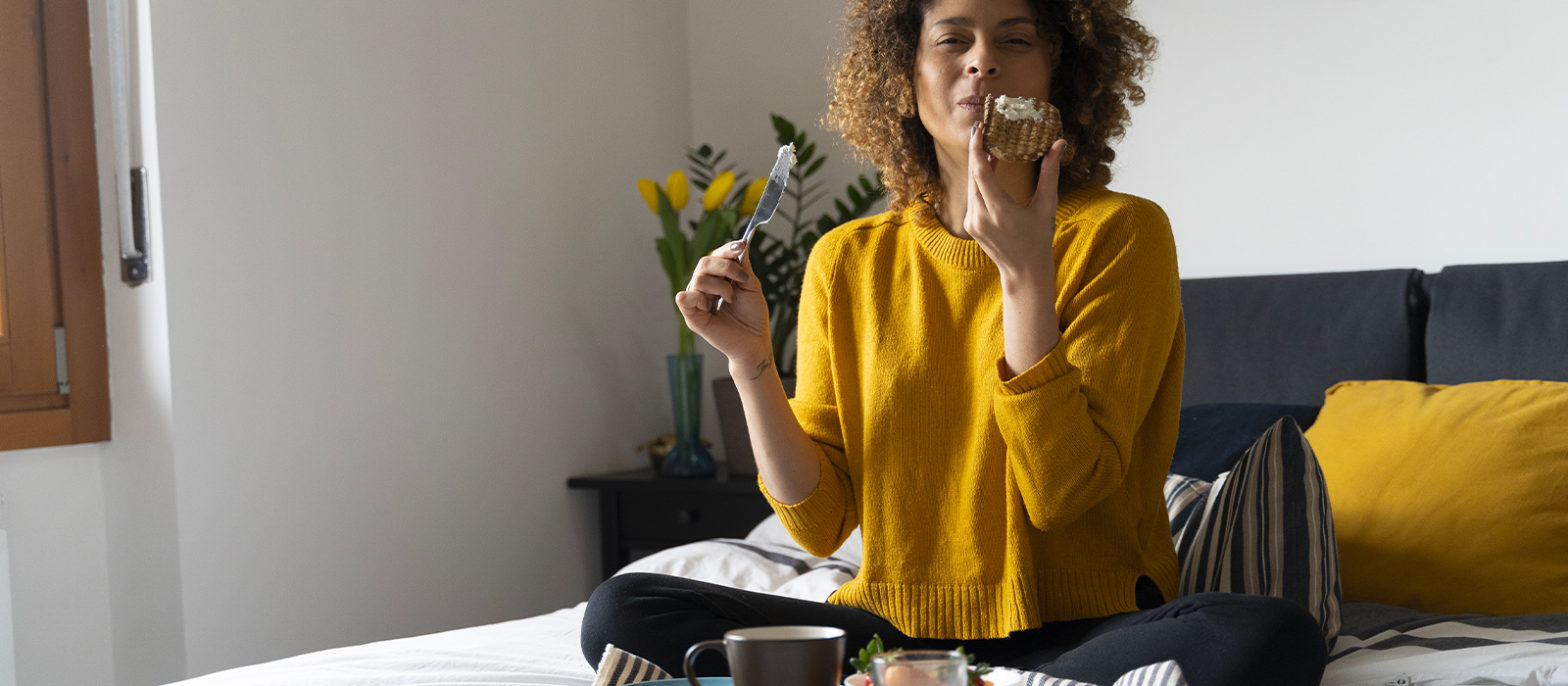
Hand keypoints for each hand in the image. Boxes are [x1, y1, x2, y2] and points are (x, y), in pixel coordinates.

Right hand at [675, 241, 771, 368]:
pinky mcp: (691, 315)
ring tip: (731, 299)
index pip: (715, 255)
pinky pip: (684, 297)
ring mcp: (697, 300)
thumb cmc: (753, 315)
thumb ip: (743, 266)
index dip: (726, 249)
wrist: (754, 340)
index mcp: (717, 277)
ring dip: (721, 287)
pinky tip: (712, 306)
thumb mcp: (751, 286)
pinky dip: (699, 297)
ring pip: (699, 279)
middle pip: (704, 262)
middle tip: (742, 280)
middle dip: (726, 267)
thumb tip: (741, 244)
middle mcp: (704, 286)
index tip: (741, 246)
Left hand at [965, 123, 1067, 283]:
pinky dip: (979, 182)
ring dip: (979, 167)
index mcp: (999, 211)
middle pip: (972, 176)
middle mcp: (980, 216)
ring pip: (971, 186)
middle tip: (984, 131)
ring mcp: (972, 222)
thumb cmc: (1039, 238)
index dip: (977, 149)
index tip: (978, 129)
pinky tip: (990, 171)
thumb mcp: (1047, 204)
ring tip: (991, 149)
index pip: (981, 173)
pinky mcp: (970, 224)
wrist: (1024, 270)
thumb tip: (1059, 144)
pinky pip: (972, 196)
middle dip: (977, 152)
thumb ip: (1050, 172)